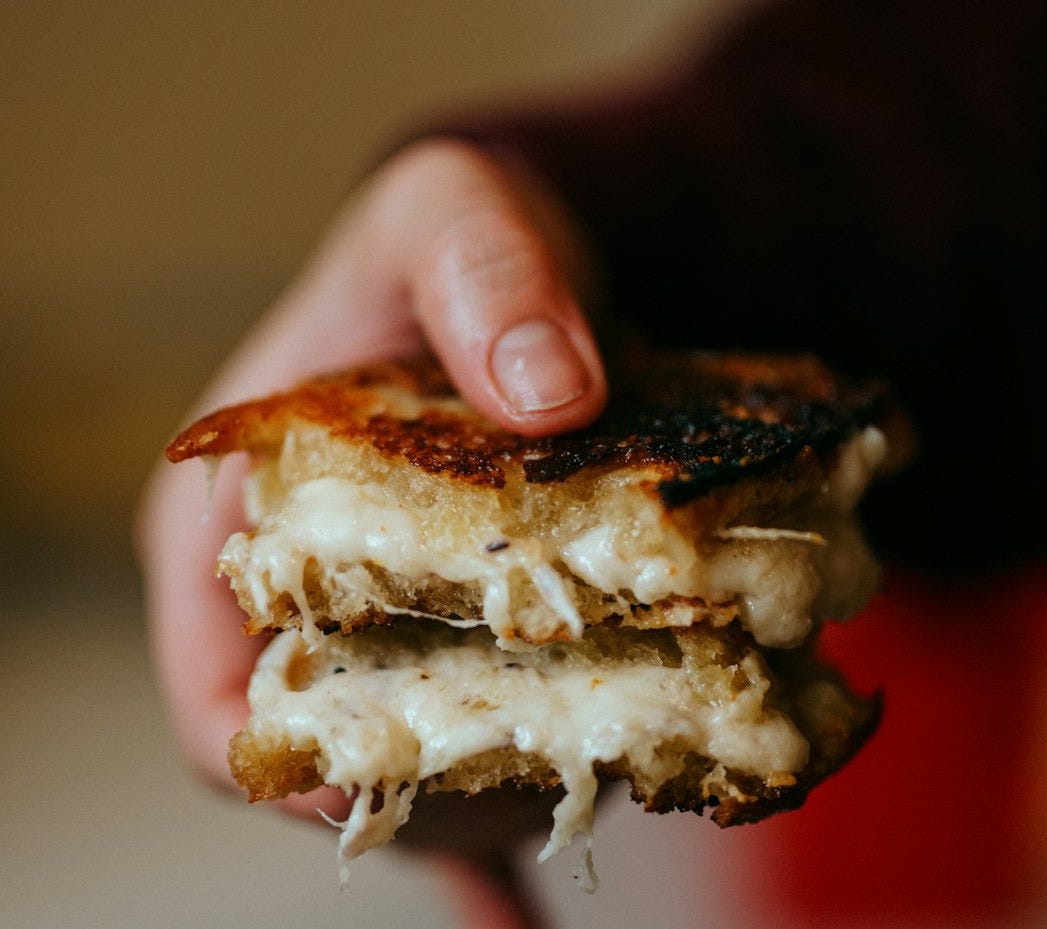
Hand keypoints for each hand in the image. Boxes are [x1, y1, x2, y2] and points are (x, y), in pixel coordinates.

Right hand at [135, 138, 605, 921]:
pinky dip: (499, 834)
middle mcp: (291, 593)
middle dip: (433, 797)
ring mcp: (374, 627)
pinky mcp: (452, 636)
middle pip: (331, 759)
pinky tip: (532, 912)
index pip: (222, 697)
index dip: (305, 769)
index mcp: (230, 516)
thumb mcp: (457, 217)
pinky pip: (462, 759)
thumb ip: (488, 277)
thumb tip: (549, 396)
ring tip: (600, 775)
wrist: (521, 268)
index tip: (420, 779)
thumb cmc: (456, 247)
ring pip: (412, 765)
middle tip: (552, 783)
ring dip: (495, 796)